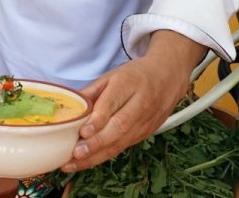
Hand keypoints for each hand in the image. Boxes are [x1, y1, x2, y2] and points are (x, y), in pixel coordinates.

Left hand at [63, 30, 205, 171]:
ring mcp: (146, 120)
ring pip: (122, 141)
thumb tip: (70, 108)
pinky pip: (125, 146)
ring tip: (77, 162)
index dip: (98, 120)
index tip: (82, 131)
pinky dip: (106, 155)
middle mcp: (140, 103)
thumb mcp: (112, 75)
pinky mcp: (147, 132)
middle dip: (96, 142)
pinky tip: (90, 160)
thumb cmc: (135, 76)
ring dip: (98, 154)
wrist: (168, 77)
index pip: (112, 104)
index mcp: (128, 83)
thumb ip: (92, 91)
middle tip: (76, 153)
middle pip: (119, 126)